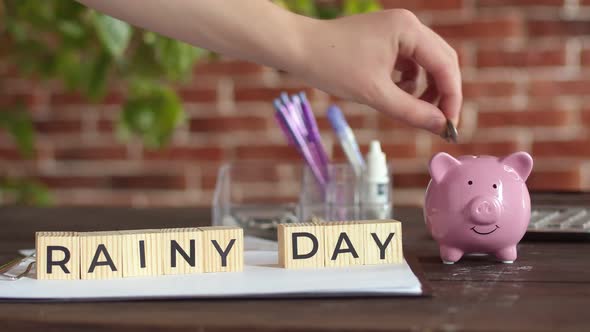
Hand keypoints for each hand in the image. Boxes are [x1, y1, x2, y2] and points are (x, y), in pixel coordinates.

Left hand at [294, 9, 461, 134]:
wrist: (297, 49)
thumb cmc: (332, 66)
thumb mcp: (375, 94)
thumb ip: (412, 111)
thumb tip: (441, 127)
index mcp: (409, 30)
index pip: (445, 65)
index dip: (451, 98)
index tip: (449, 126)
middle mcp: (407, 25)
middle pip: (441, 61)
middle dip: (442, 93)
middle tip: (440, 123)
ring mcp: (396, 30)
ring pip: (426, 63)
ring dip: (425, 89)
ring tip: (412, 109)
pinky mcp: (385, 39)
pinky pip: (409, 63)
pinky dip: (408, 82)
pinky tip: (395, 95)